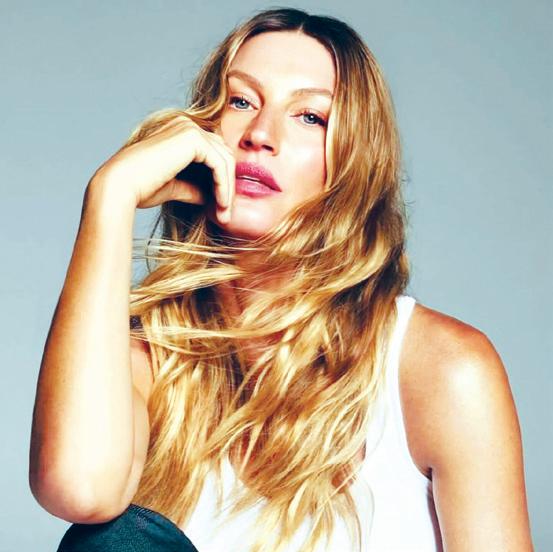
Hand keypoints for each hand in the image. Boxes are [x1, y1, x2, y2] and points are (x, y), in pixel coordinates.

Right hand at [90, 115, 234, 222]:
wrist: (119, 187)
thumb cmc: (140, 188)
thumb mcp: (175, 187)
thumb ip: (195, 187)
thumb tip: (213, 196)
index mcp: (178, 131)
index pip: (213, 154)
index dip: (221, 181)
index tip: (221, 208)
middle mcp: (185, 124)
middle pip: (223, 155)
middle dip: (228, 185)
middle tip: (226, 214)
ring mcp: (189, 128)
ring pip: (225, 160)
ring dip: (228, 189)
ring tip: (225, 214)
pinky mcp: (193, 138)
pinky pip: (220, 164)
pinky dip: (224, 187)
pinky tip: (221, 205)